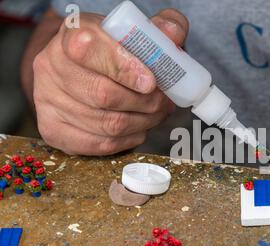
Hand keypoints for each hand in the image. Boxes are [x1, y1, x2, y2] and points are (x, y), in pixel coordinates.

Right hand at [32, 9, 188, 154]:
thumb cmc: (115, 48)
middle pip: (102, 95)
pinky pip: (97, 144)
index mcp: (72, 33)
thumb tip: (172, 34)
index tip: (151, 82)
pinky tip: (138, 130)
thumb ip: (160, 27)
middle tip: (163, 103)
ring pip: (105, 124)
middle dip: (144, 103)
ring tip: (156, 114)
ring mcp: (47, 99)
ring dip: (141, 123)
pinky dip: (126, 141)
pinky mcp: (52, 129)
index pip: (90, 49)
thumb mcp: (139, 29)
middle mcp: (52, 65)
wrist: (82, 66)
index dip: (124, 69)